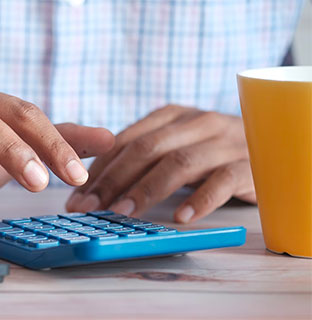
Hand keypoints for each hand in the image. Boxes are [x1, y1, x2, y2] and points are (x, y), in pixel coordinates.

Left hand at [66, 105, 255, 223]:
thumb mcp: (174, 146)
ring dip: (147, 189)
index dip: (98, 169)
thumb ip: (141, 157)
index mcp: (172, 116)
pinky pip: (222, 181)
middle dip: (112, 179)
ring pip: (179, 162)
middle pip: (147, 149)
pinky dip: (200, 200)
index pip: (126, 140)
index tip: (77, 196)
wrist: (273, 147)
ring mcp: (224, 142)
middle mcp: (197, 123)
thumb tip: (91, 183)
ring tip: (123, 213)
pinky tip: (181, 218)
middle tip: (90, 208)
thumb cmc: (210, 153)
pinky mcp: (249, 165)